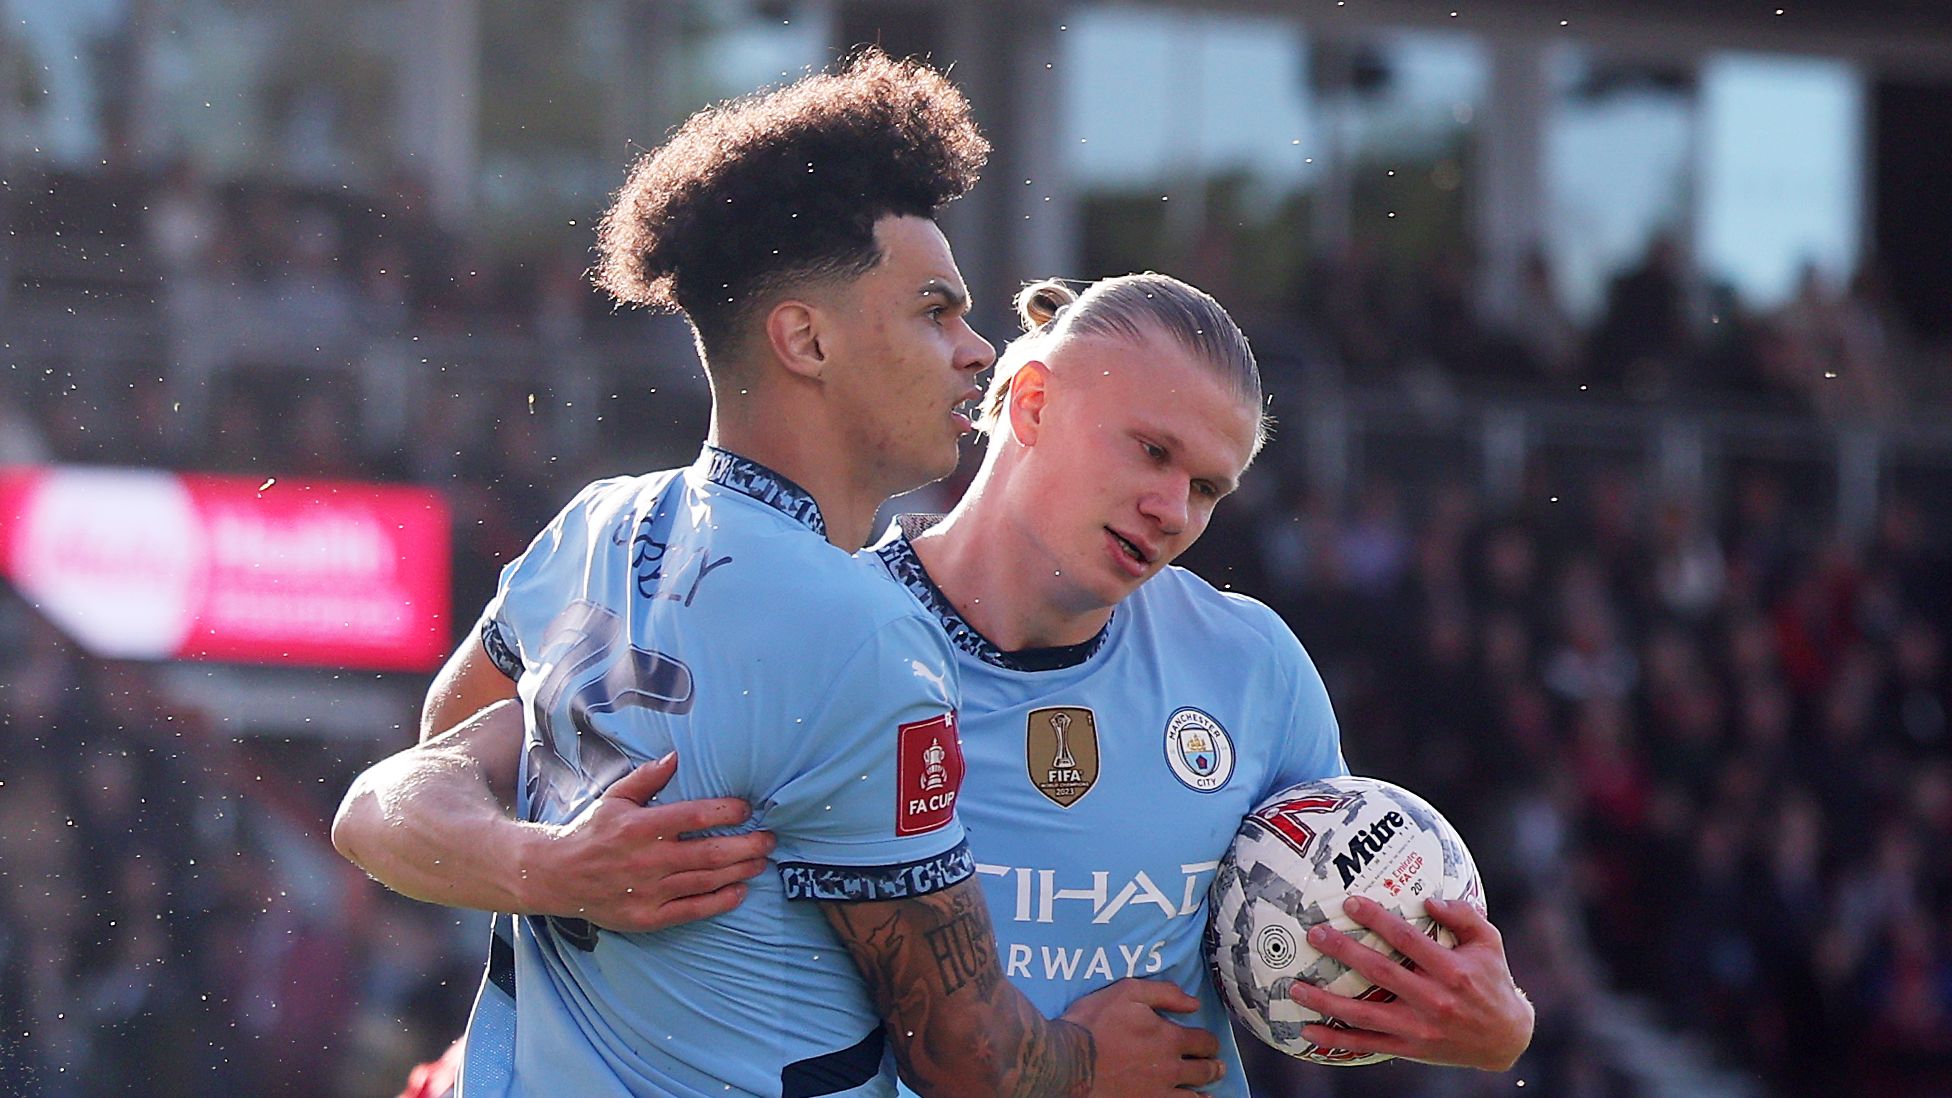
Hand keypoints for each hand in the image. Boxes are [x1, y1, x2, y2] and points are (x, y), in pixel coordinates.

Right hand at [515, 752, 774, 931]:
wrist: (556, 876)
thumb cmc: (591, 832)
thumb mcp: (614, 799)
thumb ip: (647, 779)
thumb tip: (676, 757)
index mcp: (641, 827)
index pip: (694, 817)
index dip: (726, 811)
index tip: (747, 808)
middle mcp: (648, 860)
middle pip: (709, 853)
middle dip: (746, 845)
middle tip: (769, 838)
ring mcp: (649, 891)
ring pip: (706, 881)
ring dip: (740, 871)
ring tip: (761, 861)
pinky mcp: (648, 917)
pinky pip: (691, 910)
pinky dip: (719, 902)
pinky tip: (740, 891)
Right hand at [1060, 978, 1223, 1095]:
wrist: (1068, 1060)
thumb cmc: (1094, 1023)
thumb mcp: (1127, 992)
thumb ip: (1164, 993)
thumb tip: (1194, 1003)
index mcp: (1169, 1038)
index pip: (1204, 1041)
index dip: (1209, 1041)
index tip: (1208, 1043)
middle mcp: (1170, 1069)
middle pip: (1204, 1071)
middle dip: (1213, 1067)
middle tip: (1216, 1067)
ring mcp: (1158, 1093)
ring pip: (1194, 1097)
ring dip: (1204, 1092)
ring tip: (1207, 1092)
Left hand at [1287, 895, 1533, 1069]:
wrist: (1505, 1038)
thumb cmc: (1493, 980)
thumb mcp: (1490, 942)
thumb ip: (1463, 915)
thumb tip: (1428, 899)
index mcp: (1451, 970)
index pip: (1407, 939)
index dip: (1376, 919)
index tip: (1349, 903)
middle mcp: (1433, 1000)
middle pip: (1379, 973)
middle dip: (1344, 951)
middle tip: (1314, 933)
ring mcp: (1419, 1028)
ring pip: (1365, 1014)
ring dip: (1327, 1001)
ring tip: (1296, 987)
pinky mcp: (1410, 1048)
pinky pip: (1366, 1044)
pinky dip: (1336, 1040)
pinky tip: (1308, 1031)